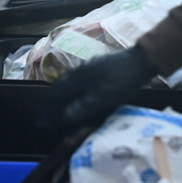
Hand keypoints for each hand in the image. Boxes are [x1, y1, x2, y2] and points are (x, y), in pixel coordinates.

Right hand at [37, 45, 159, 132]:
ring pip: (66, 86)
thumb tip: (64, 117)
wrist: (142, 59)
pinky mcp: (95, 69)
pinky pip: (75, 83)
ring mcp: (87, 69)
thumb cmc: (124, 79)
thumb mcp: (105, 96)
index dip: (47, 110)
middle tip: (43, 121)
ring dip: (58, 101)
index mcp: (78, 78)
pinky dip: (69, 94)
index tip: (39, 123)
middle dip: (50, 107)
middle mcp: (78, 72)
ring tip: (55, 114)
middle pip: (58, 90)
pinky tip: (73, 99)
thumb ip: (84, 106)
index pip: (56, 95)